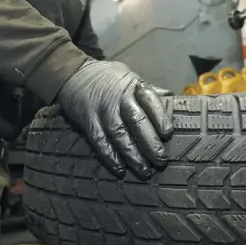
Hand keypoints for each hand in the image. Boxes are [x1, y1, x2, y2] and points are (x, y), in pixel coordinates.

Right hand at [57, 59, 172, 178]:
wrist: (74, 74)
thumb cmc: (108, 78)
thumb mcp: (130, 77)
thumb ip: (149, 92)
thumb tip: (171, 102)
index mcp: (133, 86)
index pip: (151, 101)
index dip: (161, 118)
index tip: (168, 134)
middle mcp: (119, 98)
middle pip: (137, 122)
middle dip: (150, 143)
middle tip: (161, 161)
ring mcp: (103, 111)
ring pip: (120, 135)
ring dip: (133, 155)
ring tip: (145, 170)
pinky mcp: (88, 122)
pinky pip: (100, 141)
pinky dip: (110, 156)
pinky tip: (120, 169)